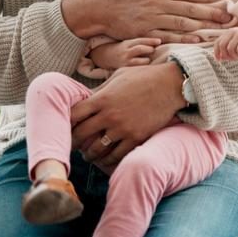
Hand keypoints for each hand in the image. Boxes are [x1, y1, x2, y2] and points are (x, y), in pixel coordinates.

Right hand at [63, 0, 231, 43]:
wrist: (97, 7)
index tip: (224, 0)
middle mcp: (158, 2)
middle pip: (191, 9)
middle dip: (213, 13)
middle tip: (230, 17)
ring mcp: (152, 18)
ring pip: (183, 23)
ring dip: (203, 26)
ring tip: (219, 29)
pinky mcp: (145, 32)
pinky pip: (168, 36)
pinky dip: (183, 39)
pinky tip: (197, 40)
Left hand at [69, 62, 186, 170]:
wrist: (170, 85)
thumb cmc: (144, 77)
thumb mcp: (118, 77)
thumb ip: (101, 90)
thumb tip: (87, 99)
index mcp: (102, 98)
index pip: (73, 115)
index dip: (67, 123)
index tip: (67, 127)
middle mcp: (109, 115)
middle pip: (81, 134)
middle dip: (74, 142)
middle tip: (74, 146)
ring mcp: (123, 128)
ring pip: (97, 149)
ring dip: (90, 154)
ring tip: (89, 155)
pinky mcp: (136, 137)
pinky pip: (116, 155)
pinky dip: (108, 160)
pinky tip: (105, 160)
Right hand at [90, 37, 161, 69]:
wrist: (105, 56)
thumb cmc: (123, 49)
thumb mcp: (129, 43)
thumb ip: (141, 42)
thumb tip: (159, 42)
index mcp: (128, 43)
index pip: (140, 40)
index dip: (151, 40)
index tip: (159, 41)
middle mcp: (127, 51)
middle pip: (140, 49)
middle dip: (149, 49)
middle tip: (153, 50)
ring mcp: (126, 61)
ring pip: (141, 60)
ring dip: (148, 60)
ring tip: (149, 60)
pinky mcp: (126, 69)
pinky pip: (138, 69)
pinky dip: (143, 68)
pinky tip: (146, 68)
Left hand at [212, 27, 237, 60]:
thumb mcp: (237, 43)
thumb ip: (228, 48)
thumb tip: (220, 58)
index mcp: (229, 32)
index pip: (217, 43)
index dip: (216, 52)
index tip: (219, 60)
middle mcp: (233, 31)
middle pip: (222, 46)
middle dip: (226, 56)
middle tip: (233, 59)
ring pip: (230, 49)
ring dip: (234, 56)